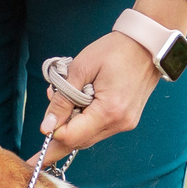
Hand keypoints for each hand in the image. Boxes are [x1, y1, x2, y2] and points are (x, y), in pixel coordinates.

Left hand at [38, 33, 158, 165]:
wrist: (146, 44)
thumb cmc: (115, 50)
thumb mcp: (81, 68)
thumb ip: (62, 100)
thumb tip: (47, 127)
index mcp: (109, 111)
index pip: (72, 137)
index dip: (53, 132)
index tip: (43, 125)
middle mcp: (119, 123)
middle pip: (80, 143)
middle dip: (58, 137)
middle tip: (40, 140)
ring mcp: (125, 123)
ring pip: (89, 138)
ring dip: (71, 128)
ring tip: (60, 108)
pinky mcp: (127, 119)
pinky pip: (99, 129)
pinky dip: (84, 122)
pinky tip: (76, 108)